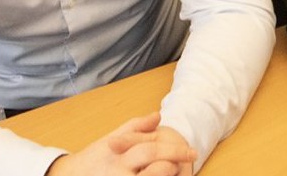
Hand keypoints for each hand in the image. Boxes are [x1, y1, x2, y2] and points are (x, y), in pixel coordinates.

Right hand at [46, 112, 196, 175]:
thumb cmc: (94, 158)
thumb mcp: (113, 139)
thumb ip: (135, 127)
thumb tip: (158, 116)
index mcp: (120, 156)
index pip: (153, 150)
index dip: (176, 150)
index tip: (191, 151)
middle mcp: (120, 173)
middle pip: (156, 169)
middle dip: (175, 163)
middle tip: (191, 159)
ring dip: (166, 175)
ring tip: (179, 172)